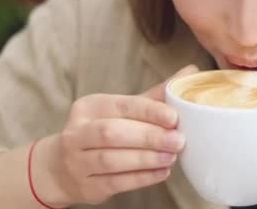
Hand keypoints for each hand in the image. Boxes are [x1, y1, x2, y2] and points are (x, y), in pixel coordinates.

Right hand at [34, 65, 198, 206]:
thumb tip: (191, 70)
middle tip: (178, 141)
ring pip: (111, 160)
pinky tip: (161, 173)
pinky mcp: (86, 186)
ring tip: (171, 157)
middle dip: (149, 137)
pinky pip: (115, 182)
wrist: (64, 168)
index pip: (122, 106)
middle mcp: (77, 132)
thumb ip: (156, 95)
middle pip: (113, 133)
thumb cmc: (104, 131)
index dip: (149, 112)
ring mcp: (77, 161)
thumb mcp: (124, 110)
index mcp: (89, 107)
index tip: (174, 117)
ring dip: (146, 159)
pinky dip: (141, 178)